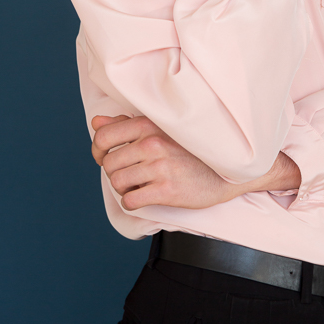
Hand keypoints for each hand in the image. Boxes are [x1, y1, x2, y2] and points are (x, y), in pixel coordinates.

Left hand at [91, 115, 237, 209]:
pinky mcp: (167, 190)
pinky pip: (130, 201)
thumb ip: (126, 124)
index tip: (104, 157)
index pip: (103, 136)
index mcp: (149, 124)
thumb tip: (96, 121)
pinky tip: (144, 196)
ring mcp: (160, 167)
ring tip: (138, 184)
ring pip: (117, 182)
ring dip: (123, 188)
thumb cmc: (191, 148)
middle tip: (130, 173)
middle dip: (114, 172)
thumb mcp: (161, 128)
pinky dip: (131, 202)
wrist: (227, 168)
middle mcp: (153, 143)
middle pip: (108, 163)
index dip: (98, 150)